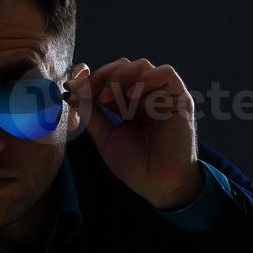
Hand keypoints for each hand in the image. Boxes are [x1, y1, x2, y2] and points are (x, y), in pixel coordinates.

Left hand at [68, 57, 203, 210]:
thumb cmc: (136, 166)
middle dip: (102, 77)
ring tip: (107, 100)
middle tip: (89, 94)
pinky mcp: (179, 99)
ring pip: (141, 66)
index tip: (72, 88)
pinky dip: (146, 79)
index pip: (110, 77)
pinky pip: (166, 74)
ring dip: (120, 77)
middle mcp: (146, 96)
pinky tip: (132, 96)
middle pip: (123, 67)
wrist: (159, 185)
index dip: (91, 78)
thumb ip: (91, 113)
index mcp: (128, 103)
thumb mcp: (105, 137)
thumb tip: (73, 91)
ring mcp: (162, 96)